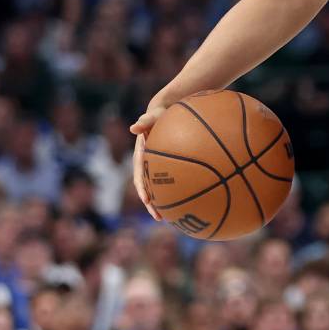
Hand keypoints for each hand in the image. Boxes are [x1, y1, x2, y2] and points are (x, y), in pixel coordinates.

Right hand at [129, 95, 177, 220]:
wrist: (169, 110)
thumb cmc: (162, 112)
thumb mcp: (154, 114)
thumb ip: (146, 119)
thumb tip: (133, 127)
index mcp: (142, 155)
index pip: (140, 175)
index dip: (143, 188)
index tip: (147, 200)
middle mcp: (149, 164)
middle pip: (150, 188)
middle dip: (153, 204)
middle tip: (159, 217)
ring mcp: (160, 167)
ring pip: (162, 189)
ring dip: (166, 203)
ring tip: (174, 218)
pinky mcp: (171, 168)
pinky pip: (176, 182)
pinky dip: (182, 192)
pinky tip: (195, 202)